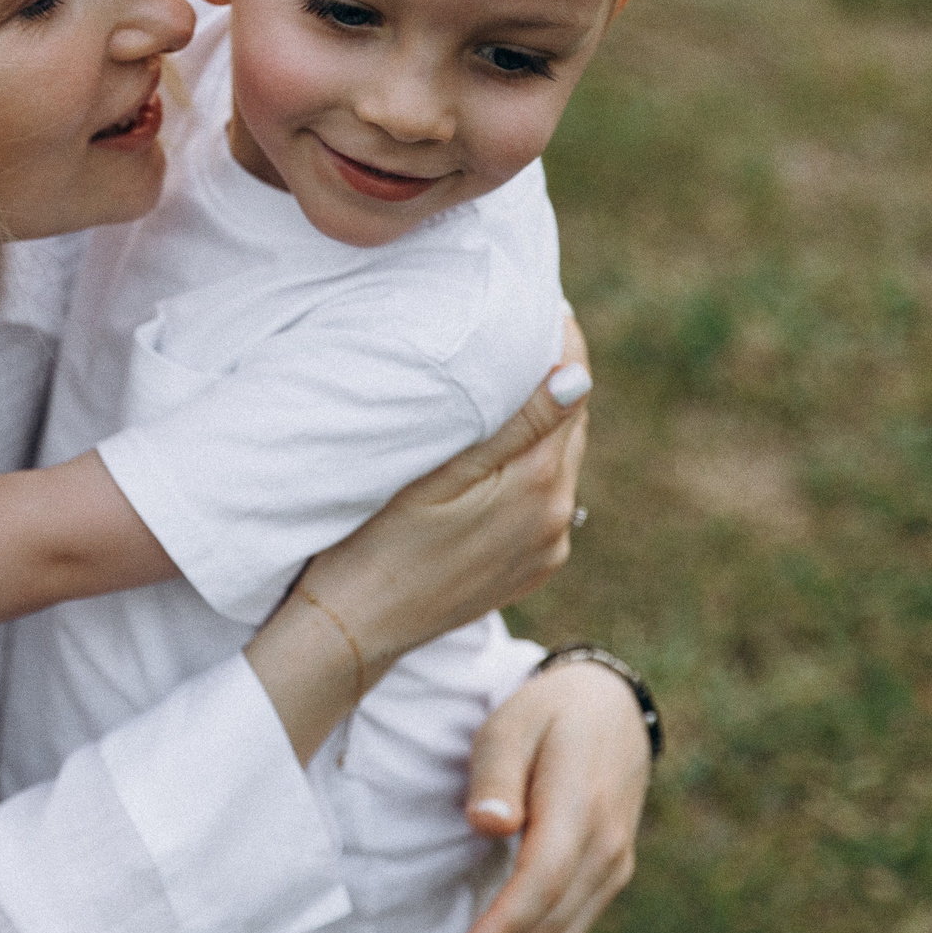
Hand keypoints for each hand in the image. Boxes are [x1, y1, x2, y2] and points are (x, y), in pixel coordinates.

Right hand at [299, 319, 589, 664]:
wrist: (354, 628)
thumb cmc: (376, 541)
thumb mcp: (441, 473)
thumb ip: (517, 427)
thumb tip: (577, 377)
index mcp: (539, 486)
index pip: (572, 393)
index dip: (561, 343)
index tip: (543, 303)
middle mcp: (558, 519)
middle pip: (570, 426)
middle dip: (551, 380)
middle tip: (516, 332)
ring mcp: (548, 548)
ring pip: (558, 463)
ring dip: (541, 426)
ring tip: (503, 386)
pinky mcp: (532, 568)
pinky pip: (546, 501)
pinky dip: (530, 469)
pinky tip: (495, 455)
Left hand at [403, 659, 651, 932]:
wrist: (613, 710)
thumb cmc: (548, 714)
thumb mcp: (513, 722)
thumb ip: (498, 771)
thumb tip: (489, 822)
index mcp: (581, 812)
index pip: (539, 886)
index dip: (499, 932)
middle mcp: (605, 854)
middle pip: (543, 932)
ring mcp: (609, 874)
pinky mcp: (602, 884)